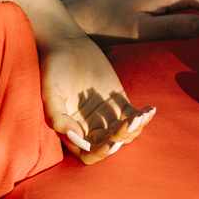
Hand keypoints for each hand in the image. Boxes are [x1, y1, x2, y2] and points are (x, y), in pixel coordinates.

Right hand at [39, 34, 156, 163]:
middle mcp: (89, 127)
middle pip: (109, 146)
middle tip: (128, 123)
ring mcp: (106, 115)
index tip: (110, 143)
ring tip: (140, 116)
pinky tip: (148, 110)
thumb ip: (57, 116)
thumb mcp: (50, 91)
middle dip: (120, 139)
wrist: (66, 44)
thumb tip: (75, 137)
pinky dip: (143, 117)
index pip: (88, 154)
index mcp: (71, 130)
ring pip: (124, 134)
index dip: (99, 153)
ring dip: (134, 129)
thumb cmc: (53, 68)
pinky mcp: (119, 102)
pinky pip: (134, 116)